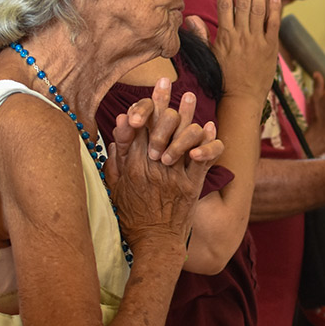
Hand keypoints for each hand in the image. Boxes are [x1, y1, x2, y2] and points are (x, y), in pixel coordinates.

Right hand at [105, 79, 222, 249]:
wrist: (155, 244)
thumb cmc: (132, 217)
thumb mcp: (115, 189)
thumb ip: (115, 161)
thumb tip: (118, 133)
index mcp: (132, 167)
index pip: (137, 129)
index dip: (144, 106)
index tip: (148, 89)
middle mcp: (152, 167)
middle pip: (158, 127)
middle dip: (163, 102)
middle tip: (167, 81)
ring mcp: (173, 176)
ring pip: (182, 139)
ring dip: (187, 115)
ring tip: (190, 96)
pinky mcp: (191, 186)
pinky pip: (201, 159)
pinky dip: (207, 142)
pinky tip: (209, 125)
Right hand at [210, 0, 280, 102]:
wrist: (241, 99)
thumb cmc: (223, 78)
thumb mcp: (208, 56)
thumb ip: (201, 35)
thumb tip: (190, 18)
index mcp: (225, 36)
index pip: (224, 5)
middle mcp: (241, 36)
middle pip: (242, 3)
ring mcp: (257, 41)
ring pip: (258, 11)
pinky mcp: (270, 48)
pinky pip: (273, 25)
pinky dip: (275, 10)